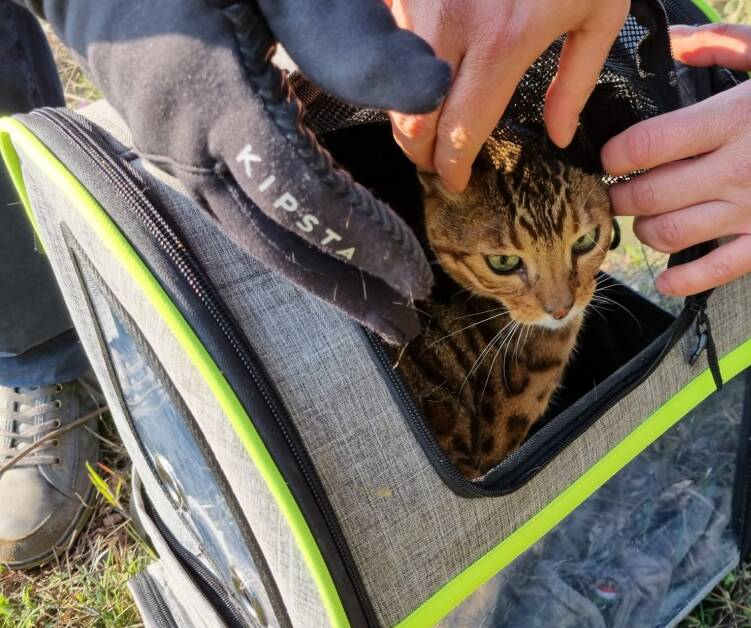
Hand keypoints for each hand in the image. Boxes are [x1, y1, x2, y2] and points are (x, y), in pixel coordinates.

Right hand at [23, 0, 451, 342]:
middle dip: (346, 290)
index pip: (304, 199)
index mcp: (214, 100)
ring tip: (377, 307)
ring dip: (318, 277)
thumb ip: (347, 32)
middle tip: (406, 325)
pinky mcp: (173, 156)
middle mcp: (186, 146)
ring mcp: (171, 157)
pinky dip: (289, 243)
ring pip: (253, 238)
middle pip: (275, 244)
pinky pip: (238, 214)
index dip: (365, 242)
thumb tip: (432, 89)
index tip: (417, 278)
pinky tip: (329, 255)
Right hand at [389, 0, 630, 190]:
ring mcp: (418, 0)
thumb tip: (561, 137)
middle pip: (410, 117)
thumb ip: (576, 84)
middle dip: (418, 152)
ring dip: (404, 110)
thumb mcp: (598, 14)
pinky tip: (422, 69)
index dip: (451, 167)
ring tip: (427, 121)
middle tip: (434, 163)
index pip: (458, 131)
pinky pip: (388, 37)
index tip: (456, 182)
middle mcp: (449, 23)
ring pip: (390, 80)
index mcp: (502, 42)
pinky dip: (398, 63)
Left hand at [602, 24, 750, 296]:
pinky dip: (681, 281)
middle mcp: (741, 169)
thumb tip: (672, 42)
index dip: (612, 154)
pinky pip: (715, 273)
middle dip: (619, 194)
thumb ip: (722, 44)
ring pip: (670, 236)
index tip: (609, 154)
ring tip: (643, 218)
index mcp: (738, 117)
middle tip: (618, 188)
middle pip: (647, 195)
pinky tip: (666, 276)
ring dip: (643, 231)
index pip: (646, 145)